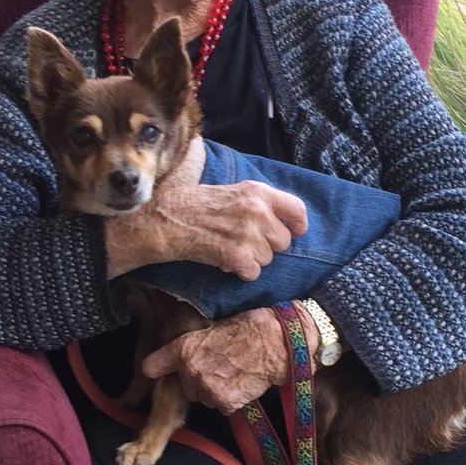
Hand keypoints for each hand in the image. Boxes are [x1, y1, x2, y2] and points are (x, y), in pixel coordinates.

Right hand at [107, 181, 307, 279]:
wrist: (167, 220)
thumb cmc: (194, 205)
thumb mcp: (232, 192)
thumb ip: (257, 203)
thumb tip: (281, 220)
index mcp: (258, 192)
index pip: (297, 209)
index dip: (298, 225)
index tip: (294, 232)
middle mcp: (257, 211)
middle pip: (283, 241)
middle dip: (267, 246)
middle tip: (245, 242)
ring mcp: (248, 234)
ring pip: (268, 259)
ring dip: (251, 259)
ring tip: (229, 248)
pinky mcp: (237, 255)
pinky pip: (253, 272)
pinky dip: (240, 272)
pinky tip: (224, 260)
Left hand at [143, 307, 299, 414]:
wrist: (276, 343)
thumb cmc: (248, 329)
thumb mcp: (212, 327)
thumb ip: (192, 344)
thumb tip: (180, 353)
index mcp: (184, 348)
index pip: (152, 366)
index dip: (157, 368)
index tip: (159, 370)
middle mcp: (191, 371)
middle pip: (187, 387)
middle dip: (199, 380)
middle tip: (219, 366)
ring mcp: (207, 389)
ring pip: (205, 398)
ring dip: (215, 391)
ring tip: (233, 372)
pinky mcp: (225, 402)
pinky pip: (223, 406)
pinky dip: (232, 399)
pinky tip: (242, 383)